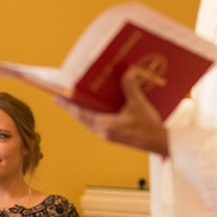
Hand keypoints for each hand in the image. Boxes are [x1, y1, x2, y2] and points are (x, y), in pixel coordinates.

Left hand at [54, 66, 168, 155]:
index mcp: (105, 125)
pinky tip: (94, 109)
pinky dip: (92, 115)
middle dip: (71, 108)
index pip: (80, 114)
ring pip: (88, 122)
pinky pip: (97, 124)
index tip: (55, 98)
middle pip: (81, 118)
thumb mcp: (139, 105)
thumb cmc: (149, 127)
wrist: (160, 144)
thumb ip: (130, 88)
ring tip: (73, 102)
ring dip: (80, 112)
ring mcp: (107, 135)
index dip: (67, 105)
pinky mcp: (113, 135)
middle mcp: (103, 131)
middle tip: (59, 98)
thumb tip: (127, 72)